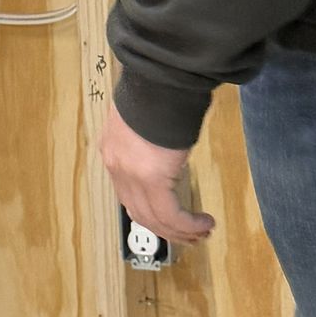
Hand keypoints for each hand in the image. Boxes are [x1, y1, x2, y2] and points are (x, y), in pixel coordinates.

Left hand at [100, 103, 214, 247]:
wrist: (160, 80)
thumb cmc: (158, 92)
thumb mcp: (147, 121)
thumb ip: (150, 142)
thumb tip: (165, 153)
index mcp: (113, 152)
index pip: (127, 194)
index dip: (149, 212)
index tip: (169, 220)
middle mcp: (117, 167)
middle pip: (139, 212)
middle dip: (166, 229)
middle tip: (189, 235)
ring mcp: (131, 175)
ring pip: (154, 219)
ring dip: (179, 231)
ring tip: (200, 233)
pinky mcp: (152, 179)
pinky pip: (169, 214)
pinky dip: (187, 224)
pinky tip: (202, 223)